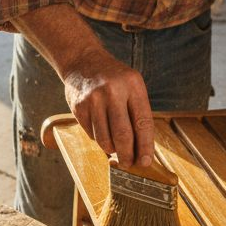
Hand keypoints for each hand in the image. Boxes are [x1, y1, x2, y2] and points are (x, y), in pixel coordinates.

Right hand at [62, 47, 155, 167]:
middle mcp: (113, 91)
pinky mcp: (79, 107)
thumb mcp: (133, 86)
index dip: (145, 146)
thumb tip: (141, 149)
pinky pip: (91, 134)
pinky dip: (99, 139)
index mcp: (132, 85)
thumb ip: (138, 113)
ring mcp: (93, 99)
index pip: (142, 123)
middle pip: (123, 135)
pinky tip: (102, 132)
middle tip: (129, 164)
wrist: (83, 62)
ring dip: (112, 150)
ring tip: (116, 150)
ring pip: (105, 139)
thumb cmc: (114, 79)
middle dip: (127, 155)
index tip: (146, 162)